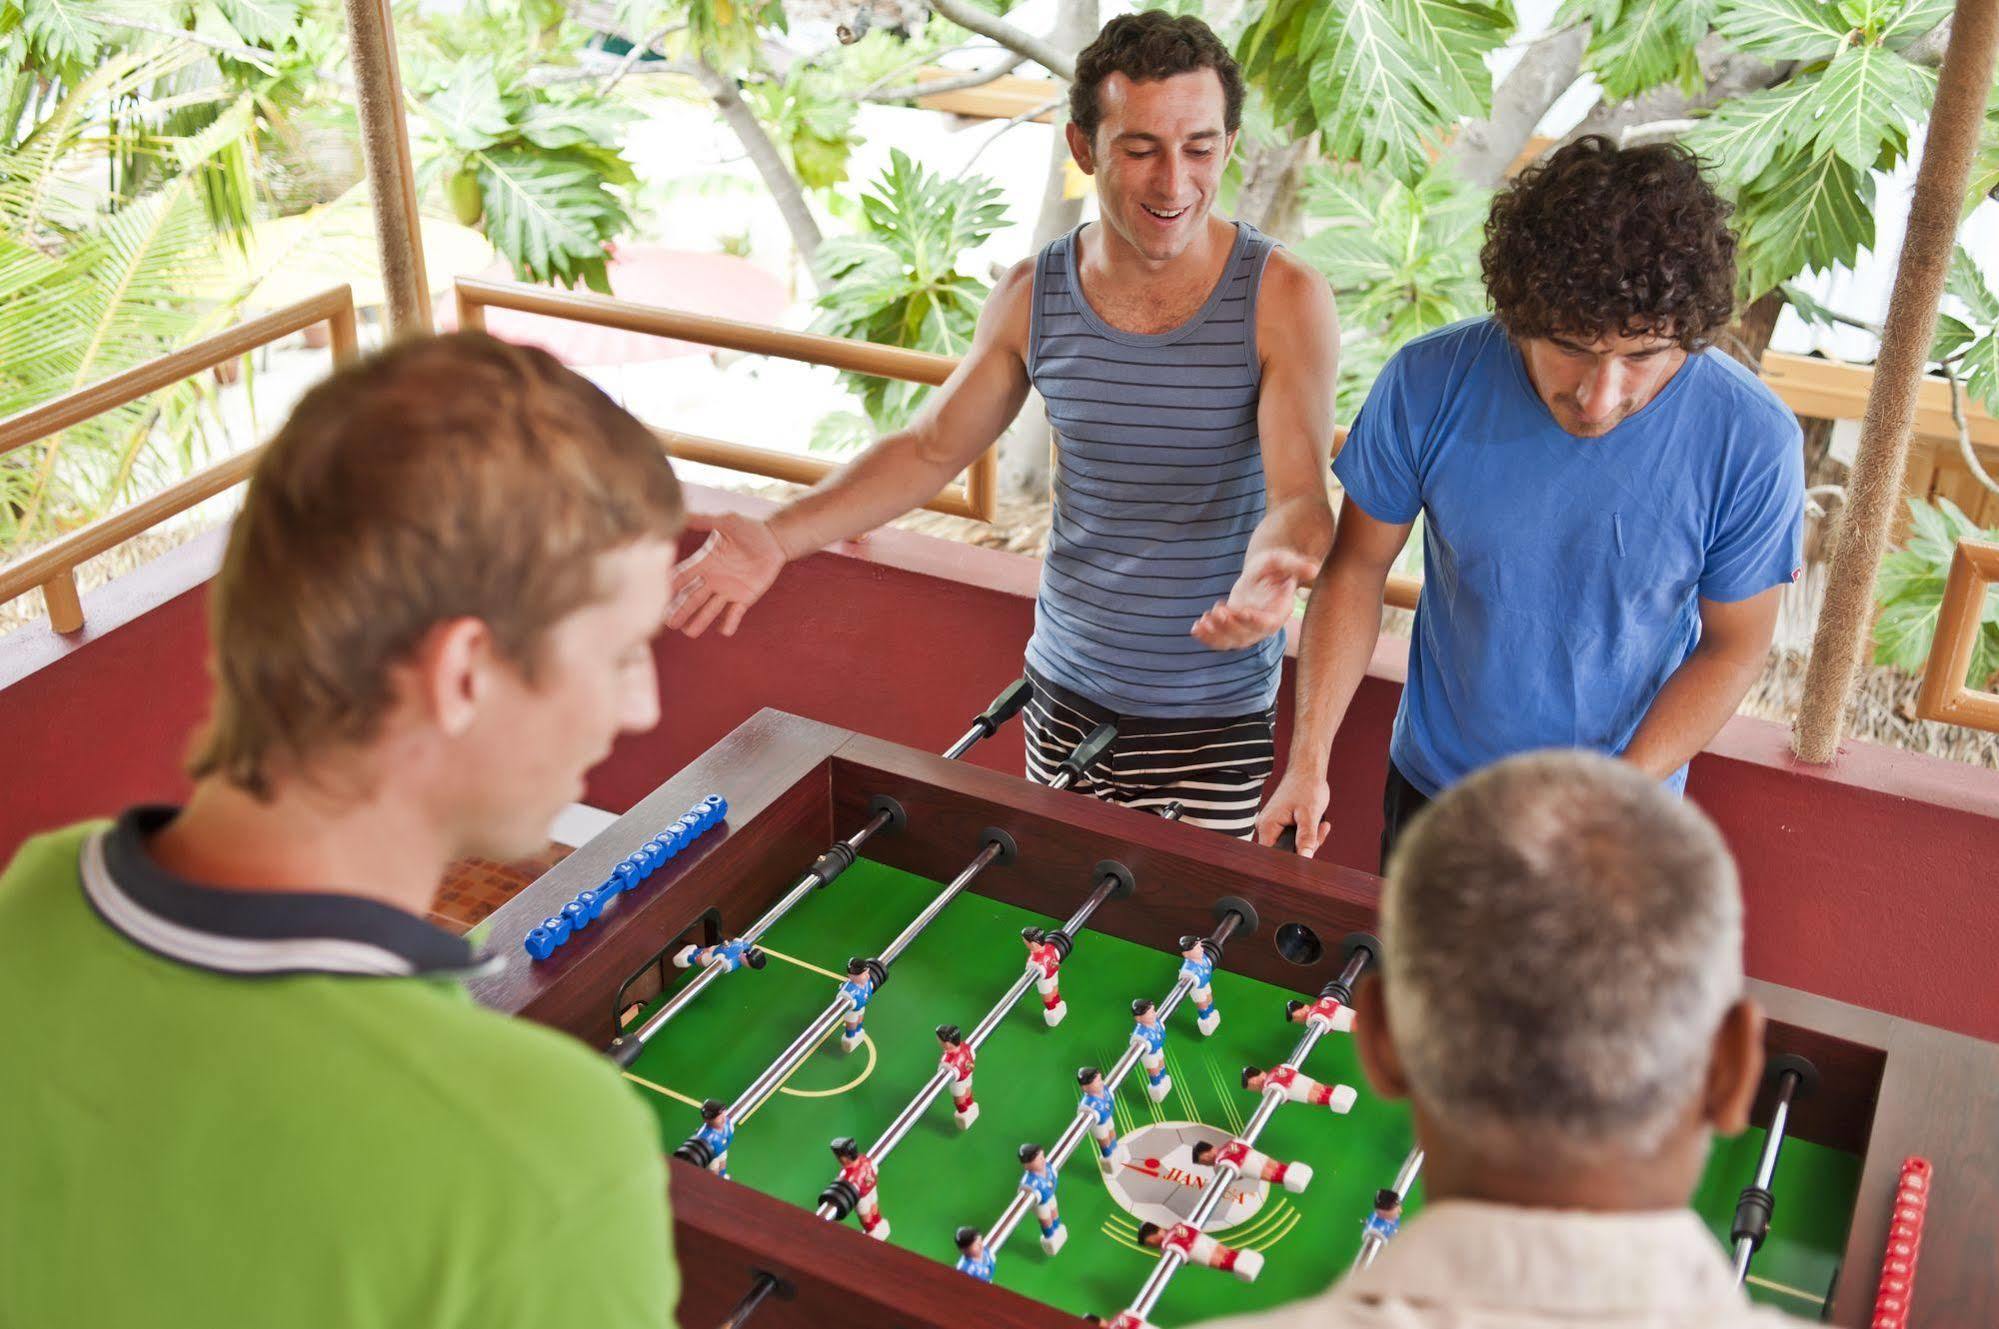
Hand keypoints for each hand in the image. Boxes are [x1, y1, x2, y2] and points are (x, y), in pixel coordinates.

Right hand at [666, 512, 787, 638]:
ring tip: (689, 632)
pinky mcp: (745, 598)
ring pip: (710, 608)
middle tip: (668, 622)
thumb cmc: (749, 529)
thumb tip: (681, 513)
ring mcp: (728, 591)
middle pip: (692, 597)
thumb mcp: (726, 522)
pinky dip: (730, 621)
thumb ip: (704, 521)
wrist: (774, 540)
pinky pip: (735, 613)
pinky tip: (724, 631)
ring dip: (700, 620)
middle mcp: (713, 580)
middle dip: (681, 609)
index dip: (672, 585)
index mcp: (705, 562)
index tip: (658, 594)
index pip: (684, 576)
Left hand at [1191, 548, 1317, 649]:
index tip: (1241, 612)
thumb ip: (1295, 565)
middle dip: (1230, 626)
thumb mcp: (1281, 560)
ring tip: (1203, 621)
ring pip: (1232, 641)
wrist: (1261, 574)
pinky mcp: (1235, 630)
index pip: (1268, 623)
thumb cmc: (1273, 566)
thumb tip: (1314, 570)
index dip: (1255, 620)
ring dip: (1216, 635)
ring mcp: (1249, 630)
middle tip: (1217, 611)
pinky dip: (1208, 638)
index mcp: (1279, 611)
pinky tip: (1196, 628)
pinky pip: (1221, 641)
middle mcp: (1264, 625)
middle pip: (1248, 635)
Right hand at [1256, 767, 1330, 856]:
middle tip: (1319, 833)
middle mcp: (1266, 827)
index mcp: (1267, 826)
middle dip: (1305, 847)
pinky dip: (1307, 833)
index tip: (1308, 852)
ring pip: (1291, 845)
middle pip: (1284, 852)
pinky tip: (1318, 823)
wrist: (1306, 771)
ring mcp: (1273, 825)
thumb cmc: (1307, 787)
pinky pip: (1293, 837)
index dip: (1290, 860)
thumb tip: (1305, 858)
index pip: (1273, 855)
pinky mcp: (1280, 824)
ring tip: (1321, 825)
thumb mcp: (1310, 815)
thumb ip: (1306, 838)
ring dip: (1309, 839)